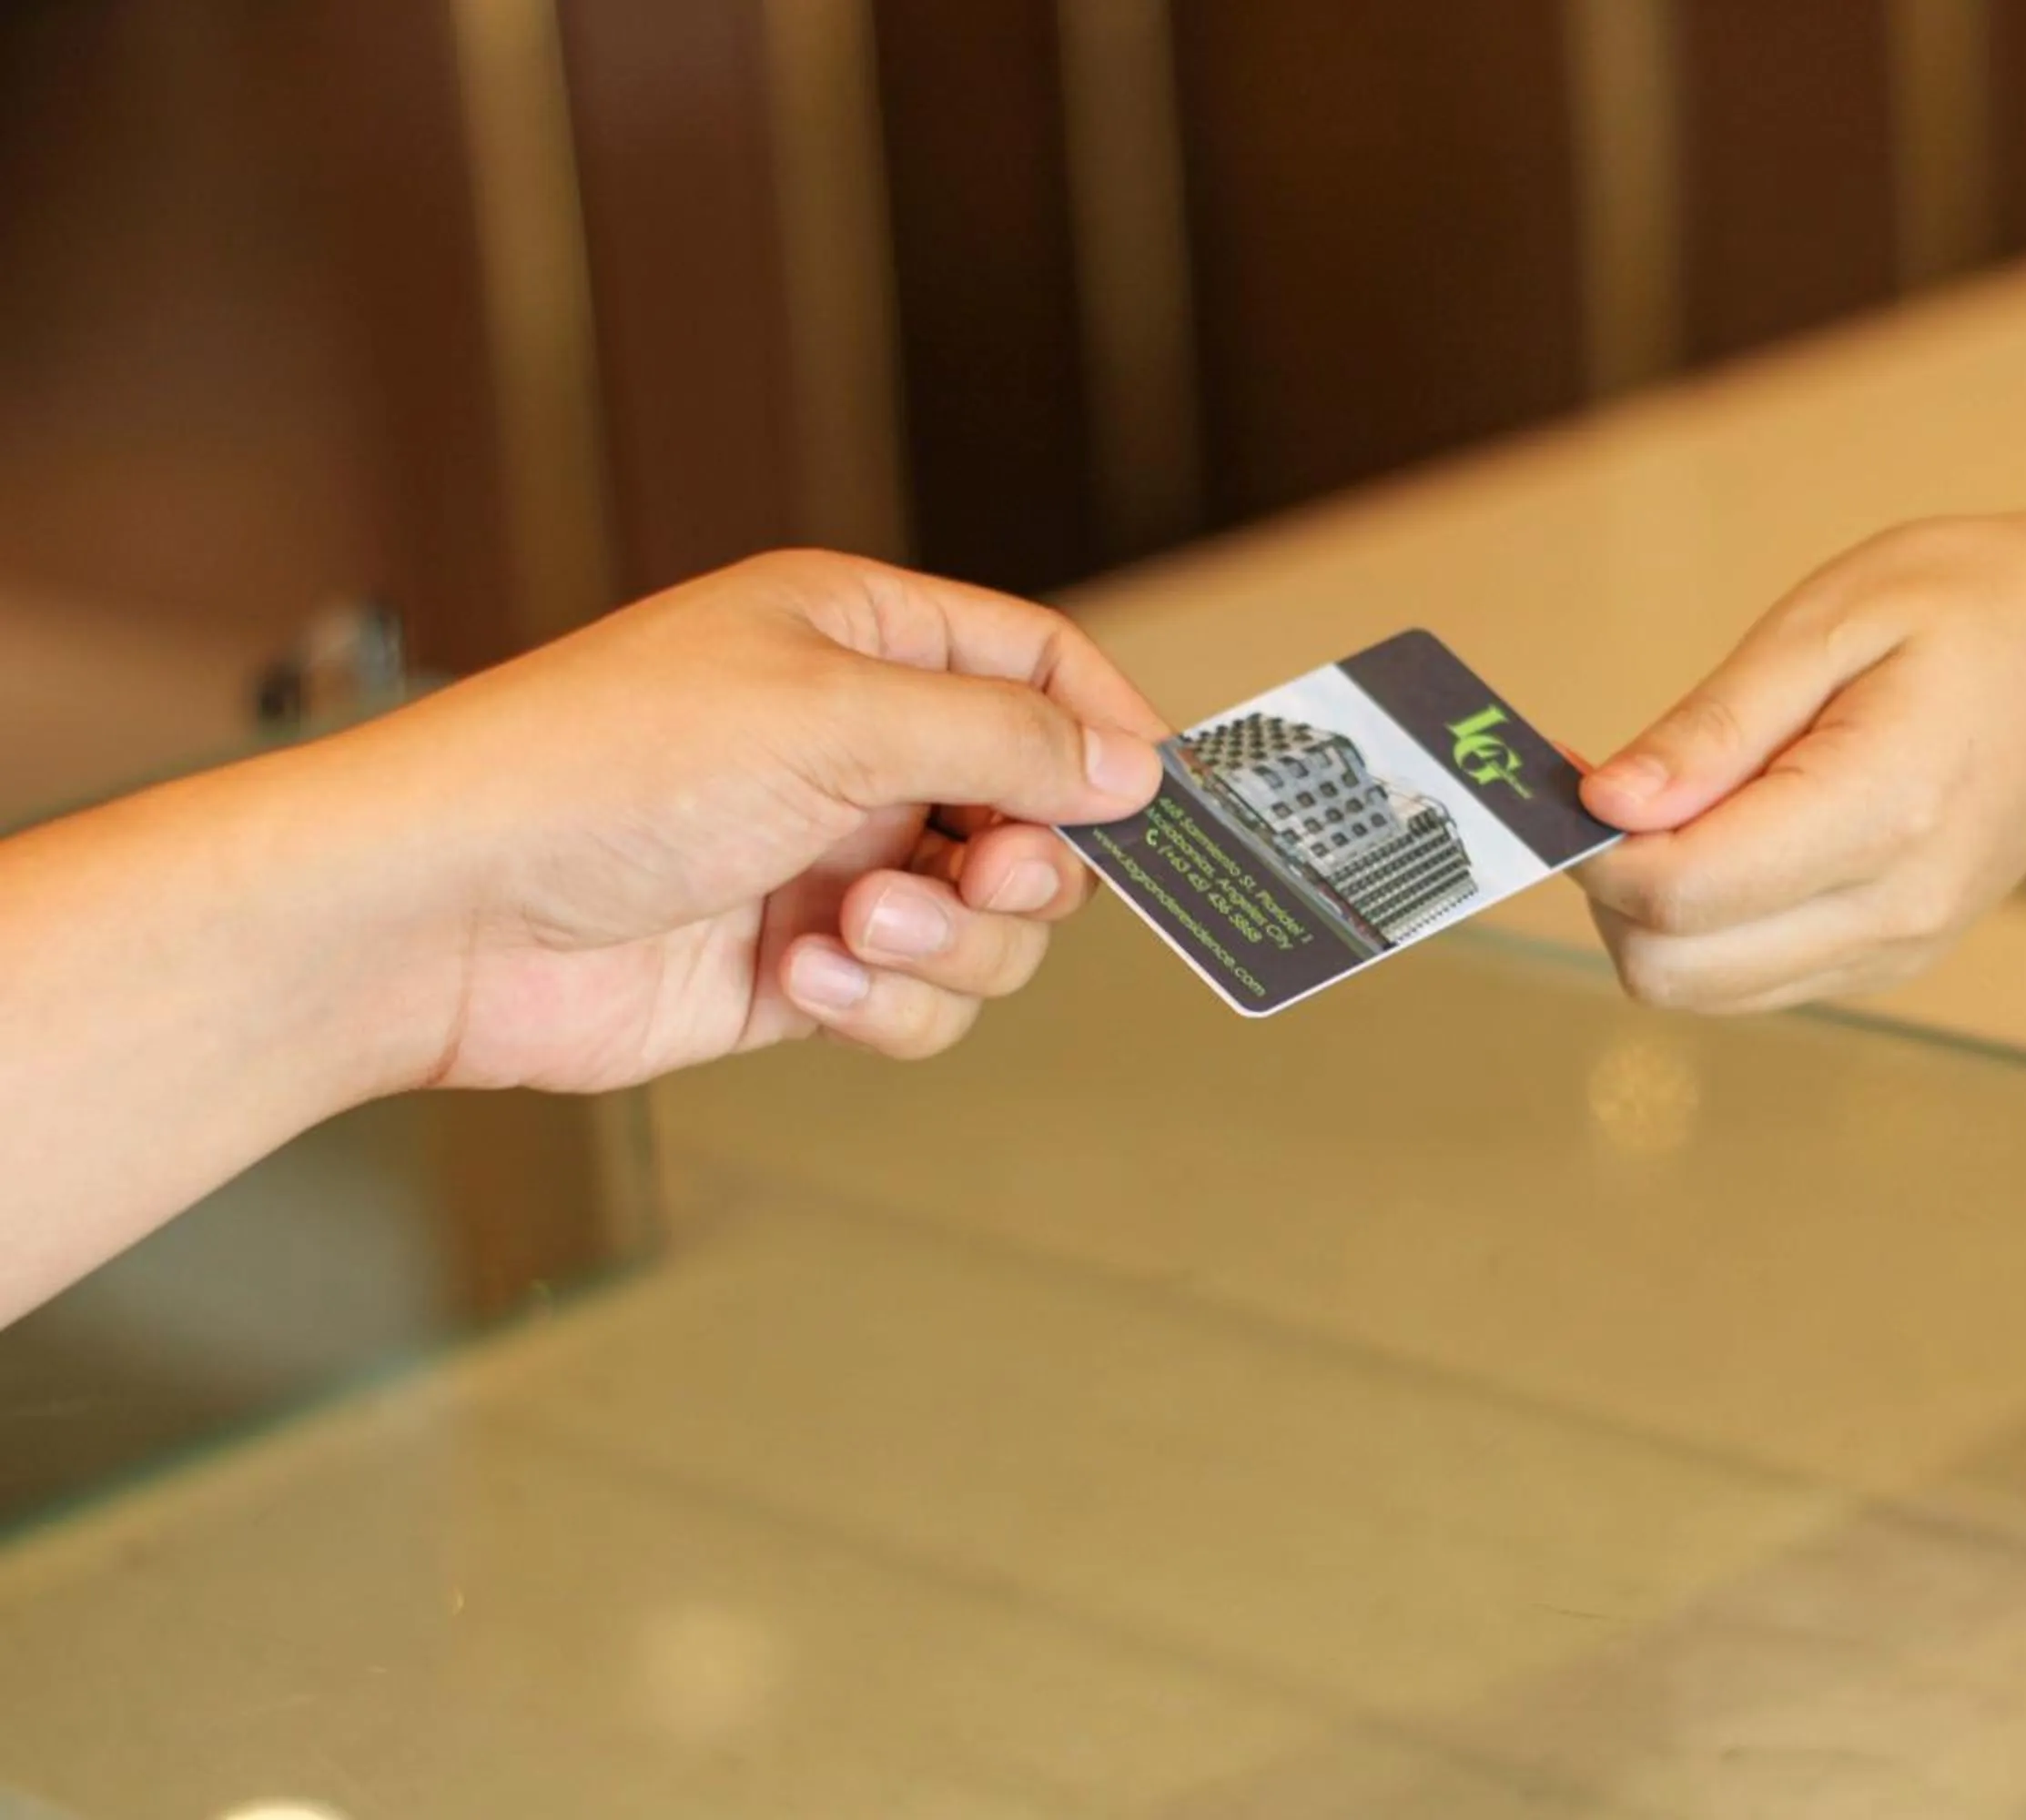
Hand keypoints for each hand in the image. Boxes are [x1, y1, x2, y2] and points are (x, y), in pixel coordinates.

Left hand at [344, 550, 1166, 1089]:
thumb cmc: (600, 768)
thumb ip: (1007, 736)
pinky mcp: (798, 974)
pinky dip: (881, 1006)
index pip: (1036, 664)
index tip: (1160, 801)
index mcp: (858, 640)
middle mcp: (851, 750)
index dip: (1109, 729)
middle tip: (994, 877)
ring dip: (945, 944)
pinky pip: (913, 1004)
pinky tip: (802, 980)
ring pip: (987, 927)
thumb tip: (1132, 765)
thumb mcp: (834, 716)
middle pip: (1034, 813)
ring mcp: (827, 864)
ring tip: (849, 928)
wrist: (447, 912)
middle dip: (1027, 864)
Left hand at [1576, 514, 2025, 1011]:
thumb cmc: (1977, 607)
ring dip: (1656, 914)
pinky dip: (1711, 926)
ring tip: (1685, 804)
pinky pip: (1753, 981)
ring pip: (1702, 992)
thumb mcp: (1836, 617)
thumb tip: (1605, 801)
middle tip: (1621, 792)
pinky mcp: (1893, 959)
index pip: (1682, 893)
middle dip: (1614, 891)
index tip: (1575, 780)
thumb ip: (1716, 724)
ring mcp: (1901, 948)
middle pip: (1673, 971)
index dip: (1597, 847)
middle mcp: (1896, 909)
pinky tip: (1734, 833)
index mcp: (1883, 813)